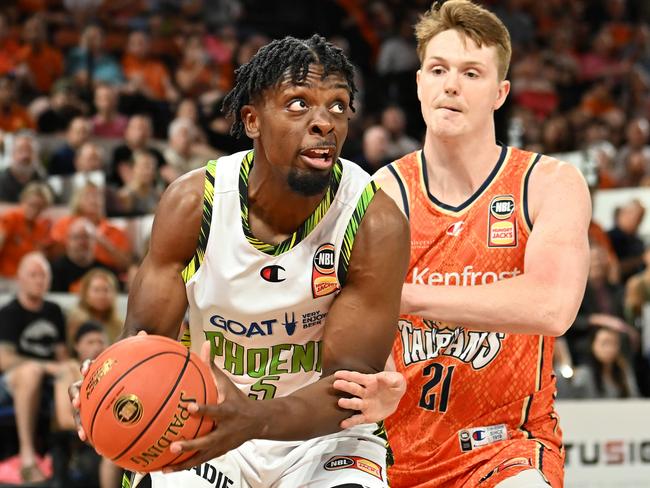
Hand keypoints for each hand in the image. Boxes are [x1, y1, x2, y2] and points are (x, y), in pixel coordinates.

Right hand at [68, 330, 147, 441]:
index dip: (86, 366)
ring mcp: (92, 401)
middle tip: (76, 403)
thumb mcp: (136, 358)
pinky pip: (92, 425)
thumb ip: (138, 347)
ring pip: (80, 411)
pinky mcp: (97, 414)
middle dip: (75, 396)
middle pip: (77, 389)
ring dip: (79, 422)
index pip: (89, 365)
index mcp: (100, 370)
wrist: (133, 380)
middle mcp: (92, 386)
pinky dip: (92, 434)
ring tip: (82, 434)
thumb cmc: (134, 367)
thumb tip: (143, 333)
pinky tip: (96, 446)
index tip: (87, 369)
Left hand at [162, 342, 260, 471]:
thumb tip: (206, 343)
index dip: (203, 410)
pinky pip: (199, 462)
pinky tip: (165, 469)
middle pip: (207, 441)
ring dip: (183, 463)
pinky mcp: (217, 453)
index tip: (189, 408)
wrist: (258, 422)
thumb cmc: (238, 399)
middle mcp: (225, 431)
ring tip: (165, 467)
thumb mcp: (228, 383)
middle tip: (173, 445)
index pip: (215, 411)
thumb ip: (213, 366)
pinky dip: (183, 466)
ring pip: (201, 457)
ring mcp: (221, 445)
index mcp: (228, 412)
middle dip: (191, 445)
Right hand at [333, 370, 405, 428]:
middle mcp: (365, 393)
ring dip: (347, 403)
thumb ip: (391, 379)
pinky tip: (343, 424)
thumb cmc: (394, 385)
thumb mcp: (397, 380)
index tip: (337, 374)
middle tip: (336, 384)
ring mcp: (365, 404)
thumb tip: (382, 378)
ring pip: (355, 403)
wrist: (396, 399)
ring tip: (341, 402)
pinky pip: (358, 419)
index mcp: (370, 381)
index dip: (348, 375)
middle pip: (354, 389)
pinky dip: (350, 422)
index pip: (358, 377)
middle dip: (345, 386)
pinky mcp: (367, 416)